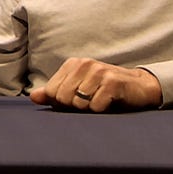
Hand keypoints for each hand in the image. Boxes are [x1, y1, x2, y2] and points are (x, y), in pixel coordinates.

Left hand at [29, 57, 161, 112]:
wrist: (139, 87)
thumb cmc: (105, 90)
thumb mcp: (77, 90)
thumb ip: (54, 93)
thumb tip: (33, 97)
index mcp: (72, 64)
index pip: (51, 92)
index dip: (62, 103)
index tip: (77, 99)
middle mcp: (84, 64)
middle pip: (63, 98)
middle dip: (76, 106)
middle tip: (91, 100)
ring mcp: (99, 71)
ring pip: (79, 103)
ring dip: (90, 108)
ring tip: (101, 99)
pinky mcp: (112, 82)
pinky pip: (96, 106)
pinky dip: (102, 110)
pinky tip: (110, 101)